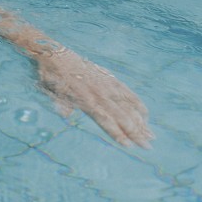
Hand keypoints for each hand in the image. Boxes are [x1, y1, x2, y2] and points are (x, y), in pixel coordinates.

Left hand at [35, 48, 152, 147]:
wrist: (54, 54)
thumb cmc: (51, 77)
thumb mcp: (51, 93)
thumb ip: (61, 105)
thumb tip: (65, 115)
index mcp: (85, 100)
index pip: (106, 121)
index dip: (117, 133)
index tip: (129, 145)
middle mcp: (99, 94)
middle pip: (122, 117)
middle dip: (136, 133)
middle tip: (147, 146)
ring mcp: (107, 85)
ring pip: (128, 106)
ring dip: (141, 122)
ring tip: (151, 136)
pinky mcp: (110, 78)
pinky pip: (128, 92)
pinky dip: (138, 103)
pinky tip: (146, 114)